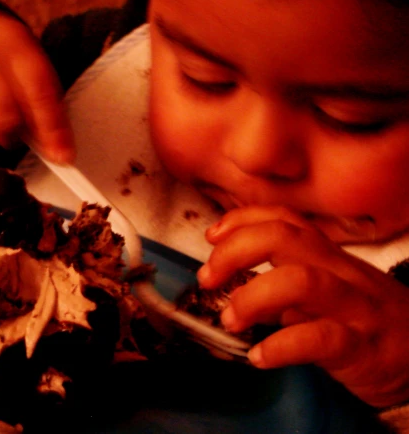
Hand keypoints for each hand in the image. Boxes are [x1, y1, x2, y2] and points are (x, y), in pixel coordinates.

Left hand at [198, 205, 408, 407]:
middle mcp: (343, 274)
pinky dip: (280, 347)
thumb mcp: (329, 293)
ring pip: (302, 281)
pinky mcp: (363, 348)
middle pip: (286, 238)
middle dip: (236, 251)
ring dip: (253, 297)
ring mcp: (355, 308)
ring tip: (230, 320)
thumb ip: (285, 282)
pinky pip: (320, 339)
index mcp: (330, 258)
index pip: (285, 219)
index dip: (243, 220)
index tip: (212, 237)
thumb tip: (234, 278)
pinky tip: (259, 357)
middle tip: (208, 278)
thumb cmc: (370, 324)